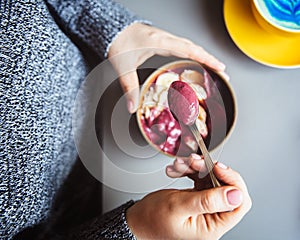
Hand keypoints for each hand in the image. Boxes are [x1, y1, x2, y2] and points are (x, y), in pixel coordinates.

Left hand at [108, 23, 228, 112]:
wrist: (111, 29)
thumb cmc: (117, 42)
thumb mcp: (123, 66)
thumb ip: (129, 87)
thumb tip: (133, 107)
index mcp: (159, 42)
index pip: (189, 49)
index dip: (206, 58)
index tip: (220, 67)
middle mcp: (165, 38)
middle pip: (194, 47)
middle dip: (210, 59)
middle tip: (222, 72)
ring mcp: (164, 38)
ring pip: (189, 46)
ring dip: (203, 56)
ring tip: (214, 68)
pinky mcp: (161, 40)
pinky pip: (182, 46)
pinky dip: (192, 53)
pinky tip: (194, 61)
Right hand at [126, 156, 251, 239]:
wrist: (138, 219)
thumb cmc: (152, 219)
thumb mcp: (179, 207)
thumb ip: (207, 201)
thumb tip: (235, 195)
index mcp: (212, 226)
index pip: (238, 203)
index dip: (232, 181)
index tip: (218, 167)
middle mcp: (212, 217)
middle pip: (224, 187)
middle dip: (210, 170)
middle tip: (195, 161)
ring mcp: (205, 207)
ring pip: (212, 180)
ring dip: (198, 168)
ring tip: (182, 165)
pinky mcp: (197, 198)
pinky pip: (201, 180)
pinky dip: (191, 171)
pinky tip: (180, 170)